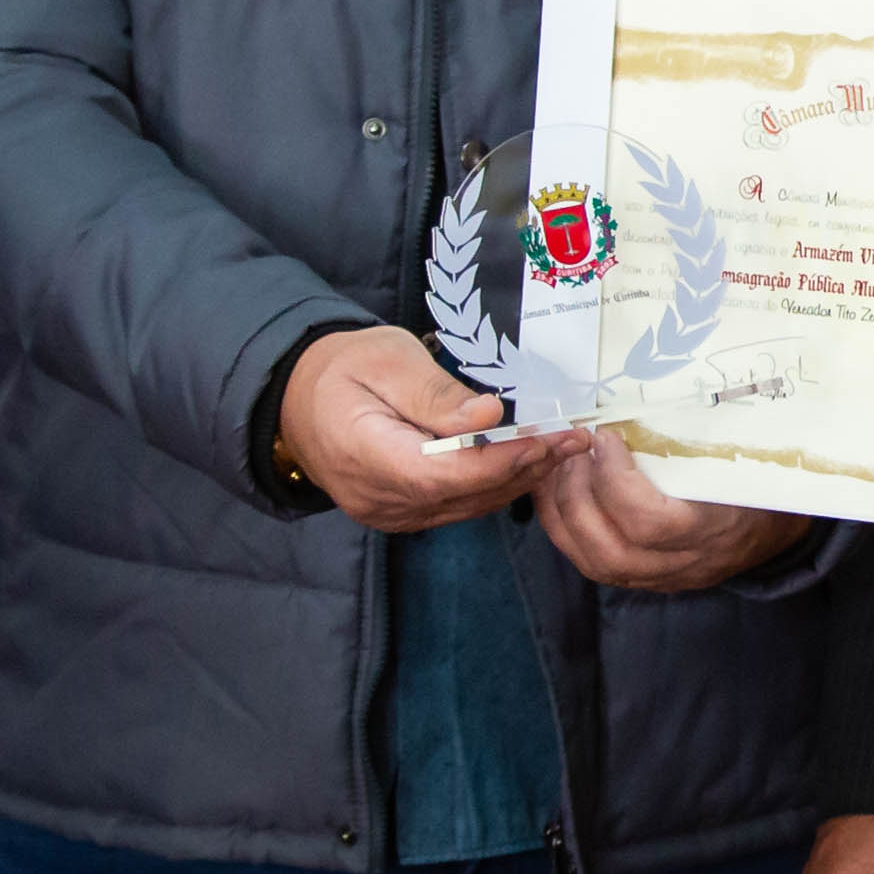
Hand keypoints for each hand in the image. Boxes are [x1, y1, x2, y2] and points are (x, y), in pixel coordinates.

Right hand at [279, 324, 580, 532]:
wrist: (297, 397)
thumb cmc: (343, 368)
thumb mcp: (386, 360)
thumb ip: (436, 394)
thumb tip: (489, 416)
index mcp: (364, 456)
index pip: (446, 473)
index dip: (503, 460)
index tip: (550, 437)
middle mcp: (376, 498)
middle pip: (463, 495)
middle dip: (525, 468)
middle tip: (575, 439)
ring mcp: (388, 513)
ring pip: (466, 506)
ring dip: (518, 479)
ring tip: (564, 448)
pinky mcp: (400, 513)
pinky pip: (456, 507)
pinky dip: (495, 486)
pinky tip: (527, 462)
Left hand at [534, 428, 807, 592]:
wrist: (771, 534)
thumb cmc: (756, 484)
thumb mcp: (738, 457)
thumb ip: (699, 438)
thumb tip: (647, 391)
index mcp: (714, 527)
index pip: (650, 523)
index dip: (615, 480)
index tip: (606, 438)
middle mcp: (683, 563)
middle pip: (609, 551)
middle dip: (577, 496)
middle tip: (575, 450)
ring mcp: (659, 578)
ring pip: (593, 563)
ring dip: (562, 513)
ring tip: (562, 467)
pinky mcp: (640, 582)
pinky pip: (589, 563)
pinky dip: (564, 527)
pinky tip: (560, 491)